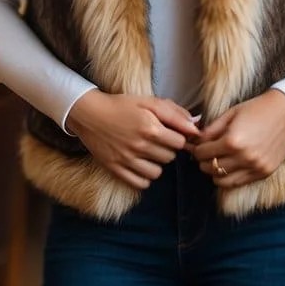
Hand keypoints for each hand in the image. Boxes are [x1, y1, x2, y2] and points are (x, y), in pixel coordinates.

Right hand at [66, 91, 199, 190]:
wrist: (89, 114)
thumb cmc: (121, 105)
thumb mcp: (148, 102)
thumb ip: (174, 113)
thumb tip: (195, 126)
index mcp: (150, 128)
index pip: (180, 142)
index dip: (178, 136)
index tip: (170, 132)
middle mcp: (140, 146)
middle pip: (170, 157)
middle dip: (167, 148)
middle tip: (156, 139)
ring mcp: (127, 160)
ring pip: (158, 173)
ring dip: (156, 163)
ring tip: (148, 152)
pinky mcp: (116, 169)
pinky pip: (141, 183)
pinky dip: (144, 176)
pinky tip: (140, 164)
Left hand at [190, 89, 284, 188]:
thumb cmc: (256, 109)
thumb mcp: (229, 114)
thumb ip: (210, 130)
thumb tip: (194, 141)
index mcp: (232, 141)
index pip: (202, 153)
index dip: (196, 150)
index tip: (197, 147)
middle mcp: (243, 157)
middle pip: (210, 168)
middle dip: (203, 161)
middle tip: (205, 154)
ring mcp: (255, 167)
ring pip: (222, 181)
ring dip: (215, 172)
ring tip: (217, 161)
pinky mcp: (264, 172)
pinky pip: (239, 183)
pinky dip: (230, 178)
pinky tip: (230, 166)